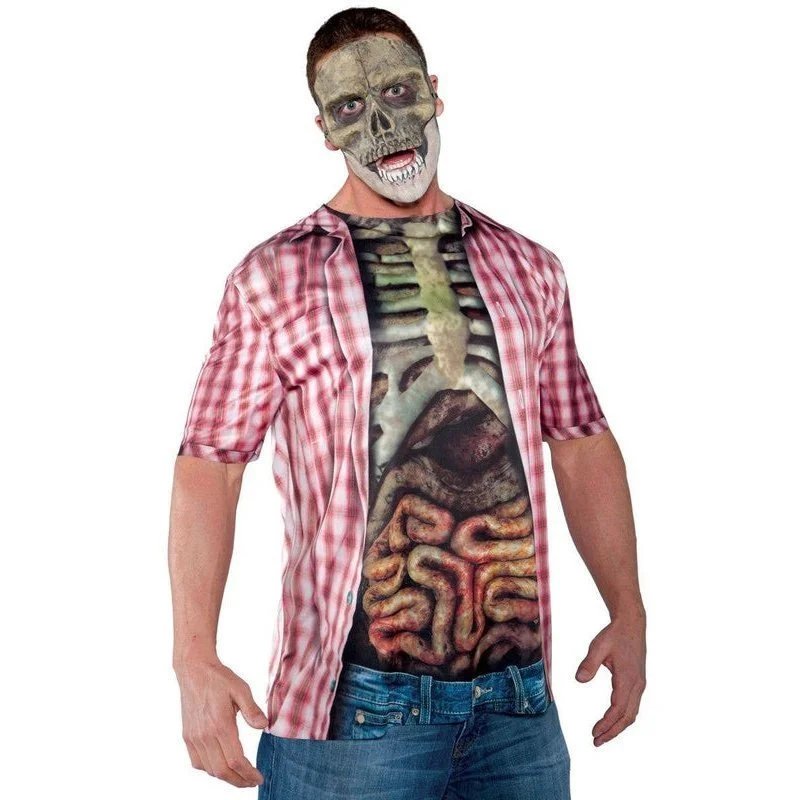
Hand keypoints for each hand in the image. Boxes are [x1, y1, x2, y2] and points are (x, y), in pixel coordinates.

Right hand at [174, 658, 267, 786]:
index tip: (259, 778)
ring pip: (209, 770)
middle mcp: (205, 735)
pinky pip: (198, 763)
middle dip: (239, 781)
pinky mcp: (187, 737)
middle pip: (222, 771)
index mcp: (220, 725)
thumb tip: (264, 726)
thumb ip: (252, 709)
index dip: (248, 774)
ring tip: (240, 775)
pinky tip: (221, 765)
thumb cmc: (220, 678)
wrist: (194, 670)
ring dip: (226, 777)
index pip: (236, 761)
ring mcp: (193, 738)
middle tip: (252, 781)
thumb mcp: (241, 688)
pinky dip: (210, 769)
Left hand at [575, 613, 645, 745]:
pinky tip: (612, 720)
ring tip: (602, 735)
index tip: (593, 733)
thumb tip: (579, 680)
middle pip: (627, 717)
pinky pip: (632, 706)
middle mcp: (637, 685)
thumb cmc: (614, 635)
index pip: (617, 709)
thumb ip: (589, 663)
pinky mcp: (638, 682)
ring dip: (618, 727)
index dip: (606, 724)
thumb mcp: (598, 646)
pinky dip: (623, 717)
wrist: (632, 624)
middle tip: (596, 742)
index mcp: (628, 679)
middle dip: (612, 731)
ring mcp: (639, 684)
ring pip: (632, 713)